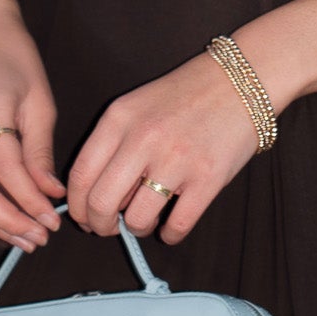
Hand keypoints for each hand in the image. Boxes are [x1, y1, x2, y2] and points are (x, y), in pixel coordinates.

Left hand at [64, 46, 264, 245]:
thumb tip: (96, 196)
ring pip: (136, 220)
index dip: (77, 206)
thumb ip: (112, 144)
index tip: (85, 217)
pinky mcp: (208, 177)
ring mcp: (177, 159)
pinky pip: (177, 226)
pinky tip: (171, 226)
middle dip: (100, 225)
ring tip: (146, 220)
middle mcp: (143, 138)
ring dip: (137, 229)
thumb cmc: (184, 96)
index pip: (81, 175)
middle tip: (110, 228)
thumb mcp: (137, 107)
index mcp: (119, 119)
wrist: (239, 80)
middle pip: (101, 203)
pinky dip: (169, 235)